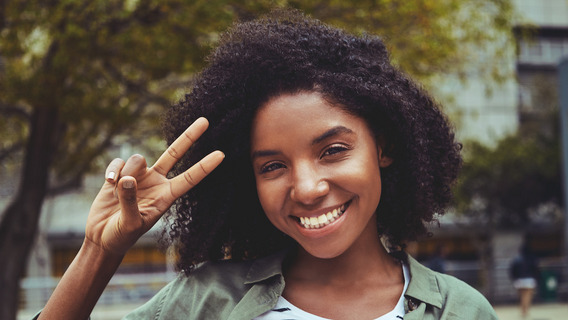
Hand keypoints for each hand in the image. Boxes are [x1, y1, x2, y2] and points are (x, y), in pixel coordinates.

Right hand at [85, 117, 223, 254]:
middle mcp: (156, 182)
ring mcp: (139, 176)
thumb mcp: (130, 224)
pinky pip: (119, 162)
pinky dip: (113, 170)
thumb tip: (128, 179)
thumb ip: (130, 202)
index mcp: (166, 196)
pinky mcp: (120, 174)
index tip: (221, 155)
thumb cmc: (121, 236)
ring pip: (138, 159)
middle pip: (175, 154)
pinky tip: (108, 183)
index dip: (205, 167)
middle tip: (206, 120)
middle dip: (189, 137)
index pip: (189, 179)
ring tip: (116, 190)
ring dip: (126, 171)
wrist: (103, 237)